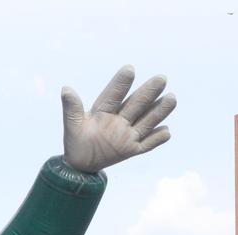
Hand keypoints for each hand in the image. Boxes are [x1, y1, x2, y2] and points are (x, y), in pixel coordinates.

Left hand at [61, 65, 175, 172]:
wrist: (80, 163)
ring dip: (159, 111)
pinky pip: (146, 145)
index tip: (129, 69)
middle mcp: (119, 120)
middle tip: (161, 78)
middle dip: (148, 93)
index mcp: (103, 111)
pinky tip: (166, 131)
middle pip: (136, 105)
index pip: (113, 96)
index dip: (120, 84)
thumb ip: (71, 109)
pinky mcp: (131, 150)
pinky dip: (156, 139)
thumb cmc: (76, 141)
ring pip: (146, 122)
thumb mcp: (72, 126)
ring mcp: (126, 135)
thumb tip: (66, 89)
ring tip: (171, 98)